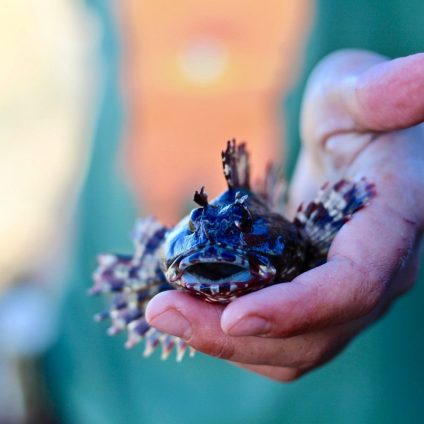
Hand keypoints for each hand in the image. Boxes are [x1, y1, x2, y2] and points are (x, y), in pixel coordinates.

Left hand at [145, 50, 423, 380]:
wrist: (352, 146)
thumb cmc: (354, 113)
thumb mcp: (356, 92)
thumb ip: (378, 92)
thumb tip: (422, 75)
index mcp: (392, 225)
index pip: (354, 284)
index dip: (297, 308)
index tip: (233, 317)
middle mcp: (376, 274)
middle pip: (313, 334)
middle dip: (235, 335)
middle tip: (163, 312)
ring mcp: (344, 293)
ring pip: (293, 348)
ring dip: (225, 341)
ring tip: (166, 312)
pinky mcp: (313, 296)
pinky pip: (278, 335)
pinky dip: (231, 332)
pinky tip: (191, 306)